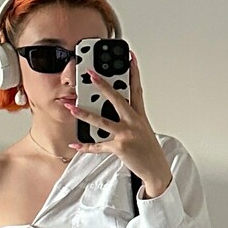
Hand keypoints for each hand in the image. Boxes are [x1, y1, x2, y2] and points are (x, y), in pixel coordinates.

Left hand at [63, 52, 171, 195]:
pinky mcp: (119, 148)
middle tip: (90, 74)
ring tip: (72, 106)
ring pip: (102, 121)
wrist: (156, 170)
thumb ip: (128, 117)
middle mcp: (133, 123)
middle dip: (103, 86)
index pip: (136, 89)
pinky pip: (98, 146)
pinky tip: (75, 143)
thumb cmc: (148, 149)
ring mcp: (126, 135)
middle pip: (117, 100)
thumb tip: (111, 108)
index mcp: (139, 116)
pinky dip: (85, 146)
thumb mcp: (142, 129)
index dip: (134, 71)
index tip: (130, 57)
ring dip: (85, 114)